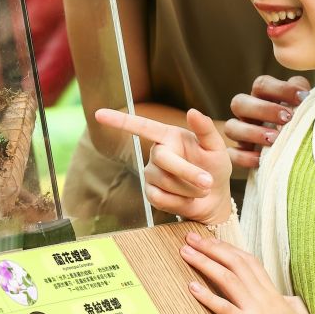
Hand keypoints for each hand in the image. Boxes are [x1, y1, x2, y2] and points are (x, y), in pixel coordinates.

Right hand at [94, 107, 232, 223]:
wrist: (214, 198)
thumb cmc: (214, 168)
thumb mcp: (216, 148)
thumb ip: (205, 129)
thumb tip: (192, 111)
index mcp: (168, 136)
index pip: (141, 126)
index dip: (120, 121)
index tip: (98, 114)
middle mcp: (156, 153)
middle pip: (162, 159)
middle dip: (187, 172)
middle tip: (207, 182)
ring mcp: (151, 174)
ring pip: (164, 181)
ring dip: (189, 188)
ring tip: (202, 189)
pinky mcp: (150, 194)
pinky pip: (160, 198)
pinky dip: (180, 201)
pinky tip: (188, 199)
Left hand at [180, 230, 311, 313]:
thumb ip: (290, 304)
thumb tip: (288, 300)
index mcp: (272, 292)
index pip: (248, 261)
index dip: (228, 248)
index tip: (211, 240)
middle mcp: (262, 295)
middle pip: (234, 262)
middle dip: (211, 247)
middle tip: (190, 238)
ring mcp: (255, 310)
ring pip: (227, 279)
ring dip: (204, 263)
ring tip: (185, 253)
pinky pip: (225, 308)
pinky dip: (207, 296)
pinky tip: (191, 287)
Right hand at [224, 74, 311, 169]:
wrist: (298, 151)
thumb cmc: (300, 121)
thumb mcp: (303, 104)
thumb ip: (302, 93)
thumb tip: (304, 94)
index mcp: (262, 96)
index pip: (262, 84)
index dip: (281, 89)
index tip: (303, 97)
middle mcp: (246, 112)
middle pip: (239, 102)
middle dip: (263, 109)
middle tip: (287, 118)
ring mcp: (239, 132)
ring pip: (231, 127)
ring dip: (252, 132)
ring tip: (275, 139)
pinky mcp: (238, 153)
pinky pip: (232, 154)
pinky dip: (244, 157)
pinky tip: (261, 159)